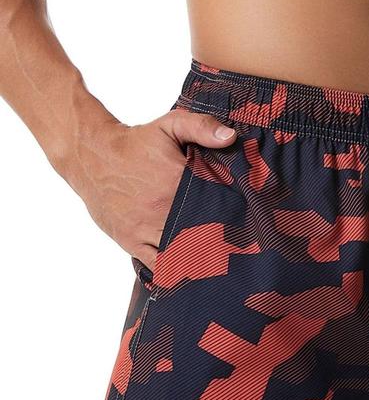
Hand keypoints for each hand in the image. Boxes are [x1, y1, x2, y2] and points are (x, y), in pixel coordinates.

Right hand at [62, 110, 235, 269]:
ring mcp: (146, 229)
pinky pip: (158, 264)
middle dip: (221, 242)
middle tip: (238, 250)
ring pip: (183, 253)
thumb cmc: (135, 142)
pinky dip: (175, 271)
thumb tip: (230, 137)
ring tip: (222, 266)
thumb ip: (201, 127)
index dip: (233, 218)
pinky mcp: (132, 241)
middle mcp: (163, 210)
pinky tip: (191, 274)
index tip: (246, 225)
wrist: (90, 155)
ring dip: (201, 259)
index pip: (216, 207)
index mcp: (177, 183)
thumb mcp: (169, 125)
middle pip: (202, 234)